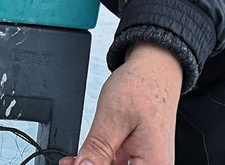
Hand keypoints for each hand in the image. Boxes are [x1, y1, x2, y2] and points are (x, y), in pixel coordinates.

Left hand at [62, 43, 181, 164]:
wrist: (154, 69)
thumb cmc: (143, 86)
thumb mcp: (113, 116)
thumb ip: (98, 148)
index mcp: (154, 163)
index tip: (77, 164)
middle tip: (71, 162)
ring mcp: (146, 161)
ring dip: (92, 164)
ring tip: (72, 160)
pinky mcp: (137, 154)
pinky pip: (116, 163)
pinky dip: (98, 160)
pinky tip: (82, 156)